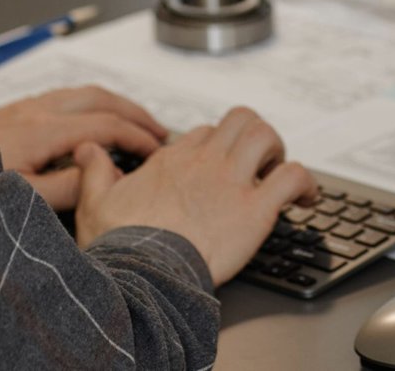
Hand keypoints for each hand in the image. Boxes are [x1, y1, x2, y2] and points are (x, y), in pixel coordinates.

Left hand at [0, 86, 167, 209]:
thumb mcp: (18, 198)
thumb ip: (64, 188)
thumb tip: (101, 179)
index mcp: (43, 130)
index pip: (107, 126)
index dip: (139, 138)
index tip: (158, 153)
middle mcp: (35, 110)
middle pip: (100, 98)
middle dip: (135, 112)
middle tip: (159, 130)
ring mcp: (21, 107)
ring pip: (81, 92)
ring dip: (114, 104)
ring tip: (132, 122)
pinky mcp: (8, 112)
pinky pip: (62, 97)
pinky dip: (90, 103)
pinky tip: (86, 121)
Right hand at [73, 106, 319, 285]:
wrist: (138, 275)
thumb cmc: (117, 245)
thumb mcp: (94, 201)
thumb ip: (94, 171)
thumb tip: (86, 149)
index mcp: (172, 160)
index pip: (205, 134)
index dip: (218, 147)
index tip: (222, 168)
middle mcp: (204, 162)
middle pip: (241, 120)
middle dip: (256, 137)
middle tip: (260, 164)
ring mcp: (231, 182)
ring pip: (267, 135)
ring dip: (280, 152)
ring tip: (279, 176)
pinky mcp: (255, 209)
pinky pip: (293, 177)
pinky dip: (307, 185)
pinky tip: (307, 201)